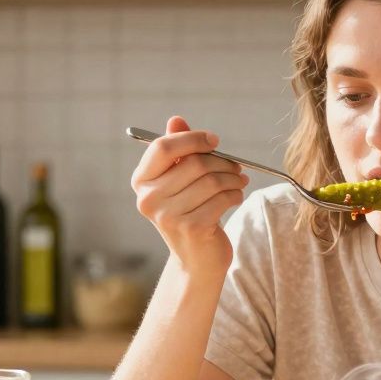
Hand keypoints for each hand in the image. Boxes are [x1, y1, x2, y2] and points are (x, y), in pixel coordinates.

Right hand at [131, 115, 247, 273]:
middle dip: (222, 162)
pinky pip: (222, 199)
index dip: (192, 138)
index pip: (163, 147)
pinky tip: (236, 197)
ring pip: (211, 181)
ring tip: (239, 182)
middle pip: (194, 163)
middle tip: (236, 167)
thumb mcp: (180, 181)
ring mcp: (168, 216)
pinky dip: (235, 195)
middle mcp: (148, 199)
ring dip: (233, 178)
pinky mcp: (191, 228)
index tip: (214, 140)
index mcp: (141, 181)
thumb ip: (177, 150)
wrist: (197, 260)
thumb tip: (176, 119)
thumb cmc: (190, 213)